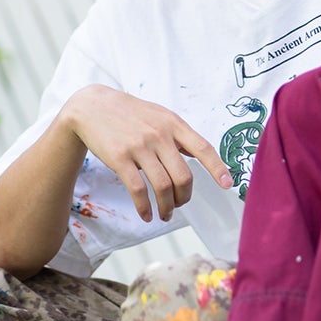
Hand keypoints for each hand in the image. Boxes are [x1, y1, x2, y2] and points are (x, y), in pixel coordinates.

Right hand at [63, 85, 231, 221]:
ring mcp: (139, 146)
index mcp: (174, 124)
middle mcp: (160, 135)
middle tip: (180, 205)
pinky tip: (146, 214)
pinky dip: (145, 207)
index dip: (217, 168)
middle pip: (183, 176)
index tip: (227, 184)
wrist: (92, 106)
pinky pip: (138, 190)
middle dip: (184, 198)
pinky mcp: (120, 158)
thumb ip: (179, 135)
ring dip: (167, 207)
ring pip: (163, 186)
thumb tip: (200, 156)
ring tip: (165, 214)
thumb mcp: (160, 115)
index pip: (203, 148)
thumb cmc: (131, 113)